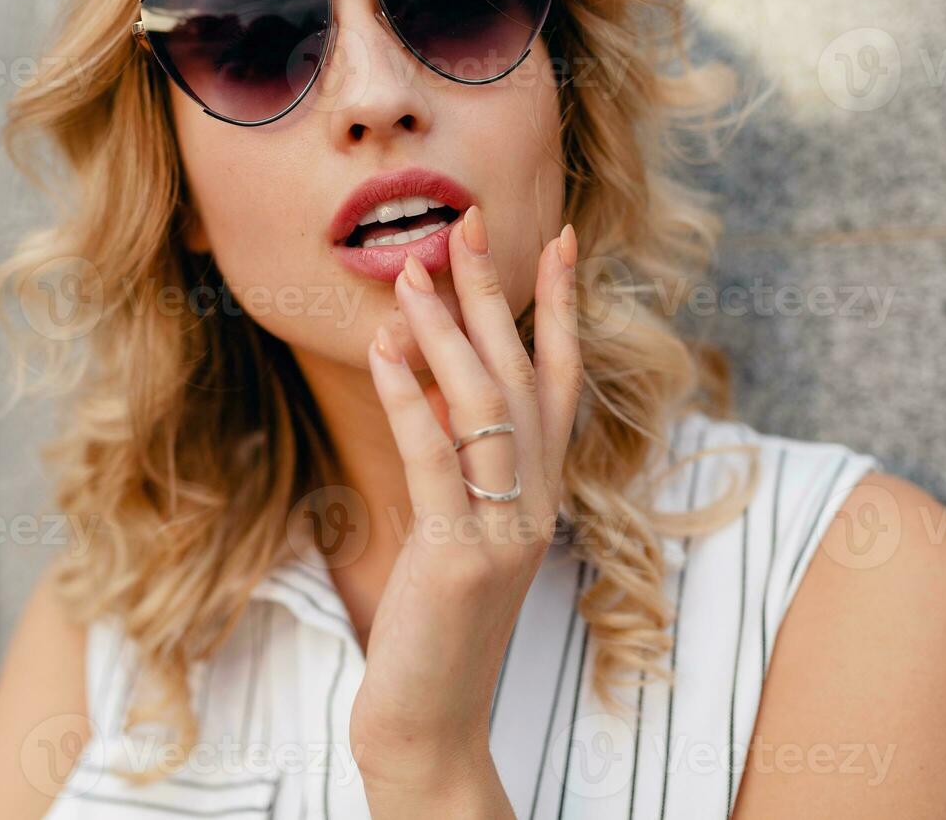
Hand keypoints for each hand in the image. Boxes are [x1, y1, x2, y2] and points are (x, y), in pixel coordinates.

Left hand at [351, 205, 582, 794]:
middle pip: (522, 376)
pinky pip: (436, 460)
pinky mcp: (459, 559)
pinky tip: (383, 350)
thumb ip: (458, 460)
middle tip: (465, 223)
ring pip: (485, 408)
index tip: (559, 239)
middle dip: (494, 294)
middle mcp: (537, 504)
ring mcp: (506, 532)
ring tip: (409, 272)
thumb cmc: (436, 623)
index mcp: (542, 494)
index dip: (562, 307)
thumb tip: (429, 372)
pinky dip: (409, 398)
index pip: (560, 381)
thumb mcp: (457, 529)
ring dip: (446, 332)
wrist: (431, 722)